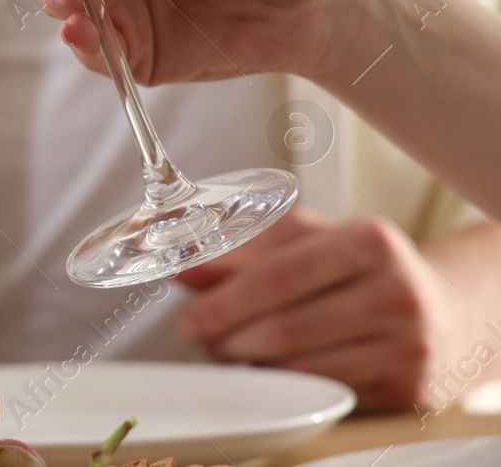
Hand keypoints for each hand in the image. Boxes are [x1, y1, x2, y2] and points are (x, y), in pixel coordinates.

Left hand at [176, 207, 464, 410]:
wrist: (447, 314)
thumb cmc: (365, 271)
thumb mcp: (312, 242)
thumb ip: (247, 250)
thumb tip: (186, 267)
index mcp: (370, 240)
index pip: (278, 276)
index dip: (224, 301)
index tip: (189, 318)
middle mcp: (396, 292)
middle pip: (286, 327)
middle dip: (228, 338)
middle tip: (202, 338)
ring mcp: (409, 345)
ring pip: (302, 367)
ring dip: (252, 365)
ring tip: (233, 350)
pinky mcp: (410, 390)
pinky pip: (327, 393)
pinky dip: (288, 385)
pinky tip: (274, 369)